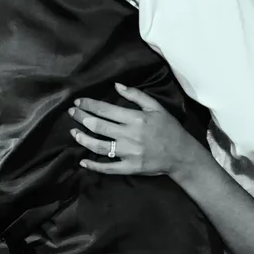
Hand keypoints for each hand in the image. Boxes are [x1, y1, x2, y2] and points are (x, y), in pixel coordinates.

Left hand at [71, 85, 203, 177]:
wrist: (181, 154)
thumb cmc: (169, 128)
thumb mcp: (156, 107)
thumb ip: (136, 95)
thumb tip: (117, 85)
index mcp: (135, 118)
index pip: (105, 109)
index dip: (89, 105)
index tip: (78, 102)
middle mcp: (130, 135)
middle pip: (98, 125)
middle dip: (81, 118)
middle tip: (71, 113)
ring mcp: (129, 153)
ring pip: (99, 146)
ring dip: (83, 139)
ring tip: (74, 133)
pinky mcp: (130, 168)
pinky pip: (108, 168)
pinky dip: (94, 165)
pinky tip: (83, 161)